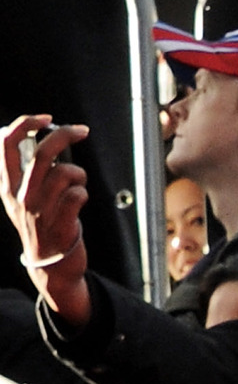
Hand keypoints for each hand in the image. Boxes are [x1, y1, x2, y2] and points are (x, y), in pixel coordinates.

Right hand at [0, 115, 92, 327]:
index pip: (5, 144)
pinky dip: (83, 193)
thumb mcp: (22, 199)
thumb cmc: (42, 226)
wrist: (50, 265)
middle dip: (65, 135)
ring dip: (78, 173)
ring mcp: (40, 210)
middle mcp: (20, 196)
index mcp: (8, 186)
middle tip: (81, 131)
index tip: (45, 118)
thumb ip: (28, 173)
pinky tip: (78, 203)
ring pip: (64, 173)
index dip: (25, 124)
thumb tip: (45, 140)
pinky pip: (78, 194)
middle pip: (41, 153)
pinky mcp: (60, 222)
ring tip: (77, 184)